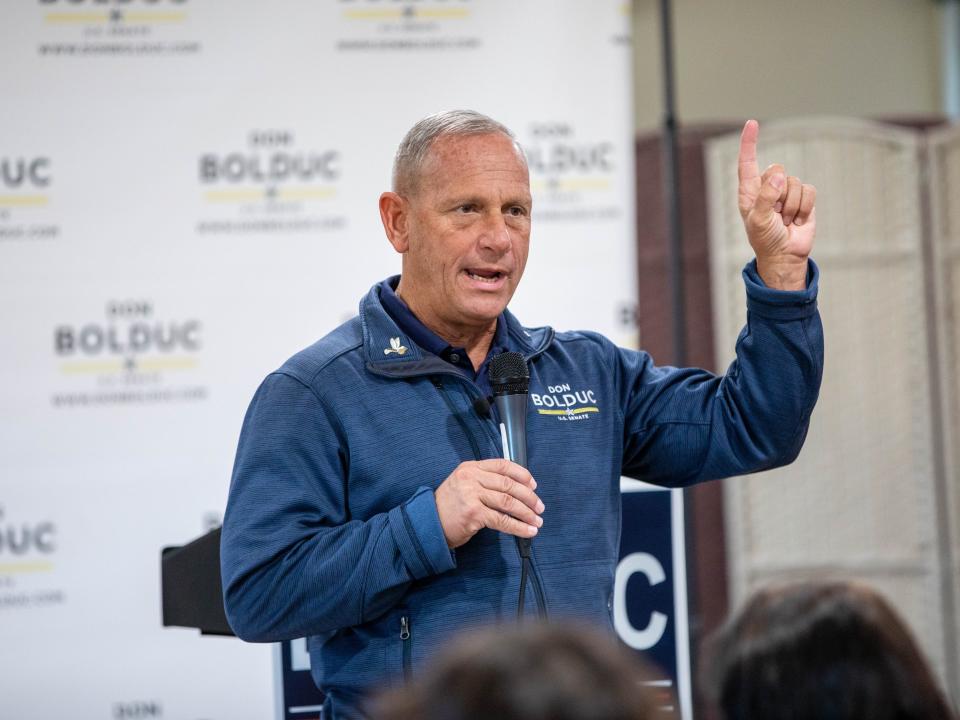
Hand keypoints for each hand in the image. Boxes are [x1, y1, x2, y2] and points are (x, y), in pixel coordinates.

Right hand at [434, 459, 543, 548]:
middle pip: (509, 484)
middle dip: (529, 497)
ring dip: (526, 513)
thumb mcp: (463, 484)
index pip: (503, 465)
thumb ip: (484, 481)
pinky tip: (527, 531)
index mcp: (470, 467)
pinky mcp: (473, 513)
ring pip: (508, 502)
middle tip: (539, 508)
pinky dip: (518, 527)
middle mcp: (470, 477)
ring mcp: (471, 495)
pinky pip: (502, 520)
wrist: (428, 524)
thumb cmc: (449, 506)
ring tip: (536, 521)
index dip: (522, 475)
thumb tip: (517, 488)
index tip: (534, 485)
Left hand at [737, 119, 816, 289]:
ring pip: (794, 183)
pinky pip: (809, 191)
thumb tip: (779, 175)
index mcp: (749, 191)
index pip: (748, 162)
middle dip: (778, 193)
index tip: (751, 123)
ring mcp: (786, 192)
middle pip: (777, 170)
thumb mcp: (758, 220)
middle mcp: (767, 187)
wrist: (785, 255)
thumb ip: (765, 197)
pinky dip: (804, 208)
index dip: (749, 143)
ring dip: (791, 206)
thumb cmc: (765, 239)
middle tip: (775, 214)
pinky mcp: (804, 198)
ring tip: (784, 221)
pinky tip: (797, 221)